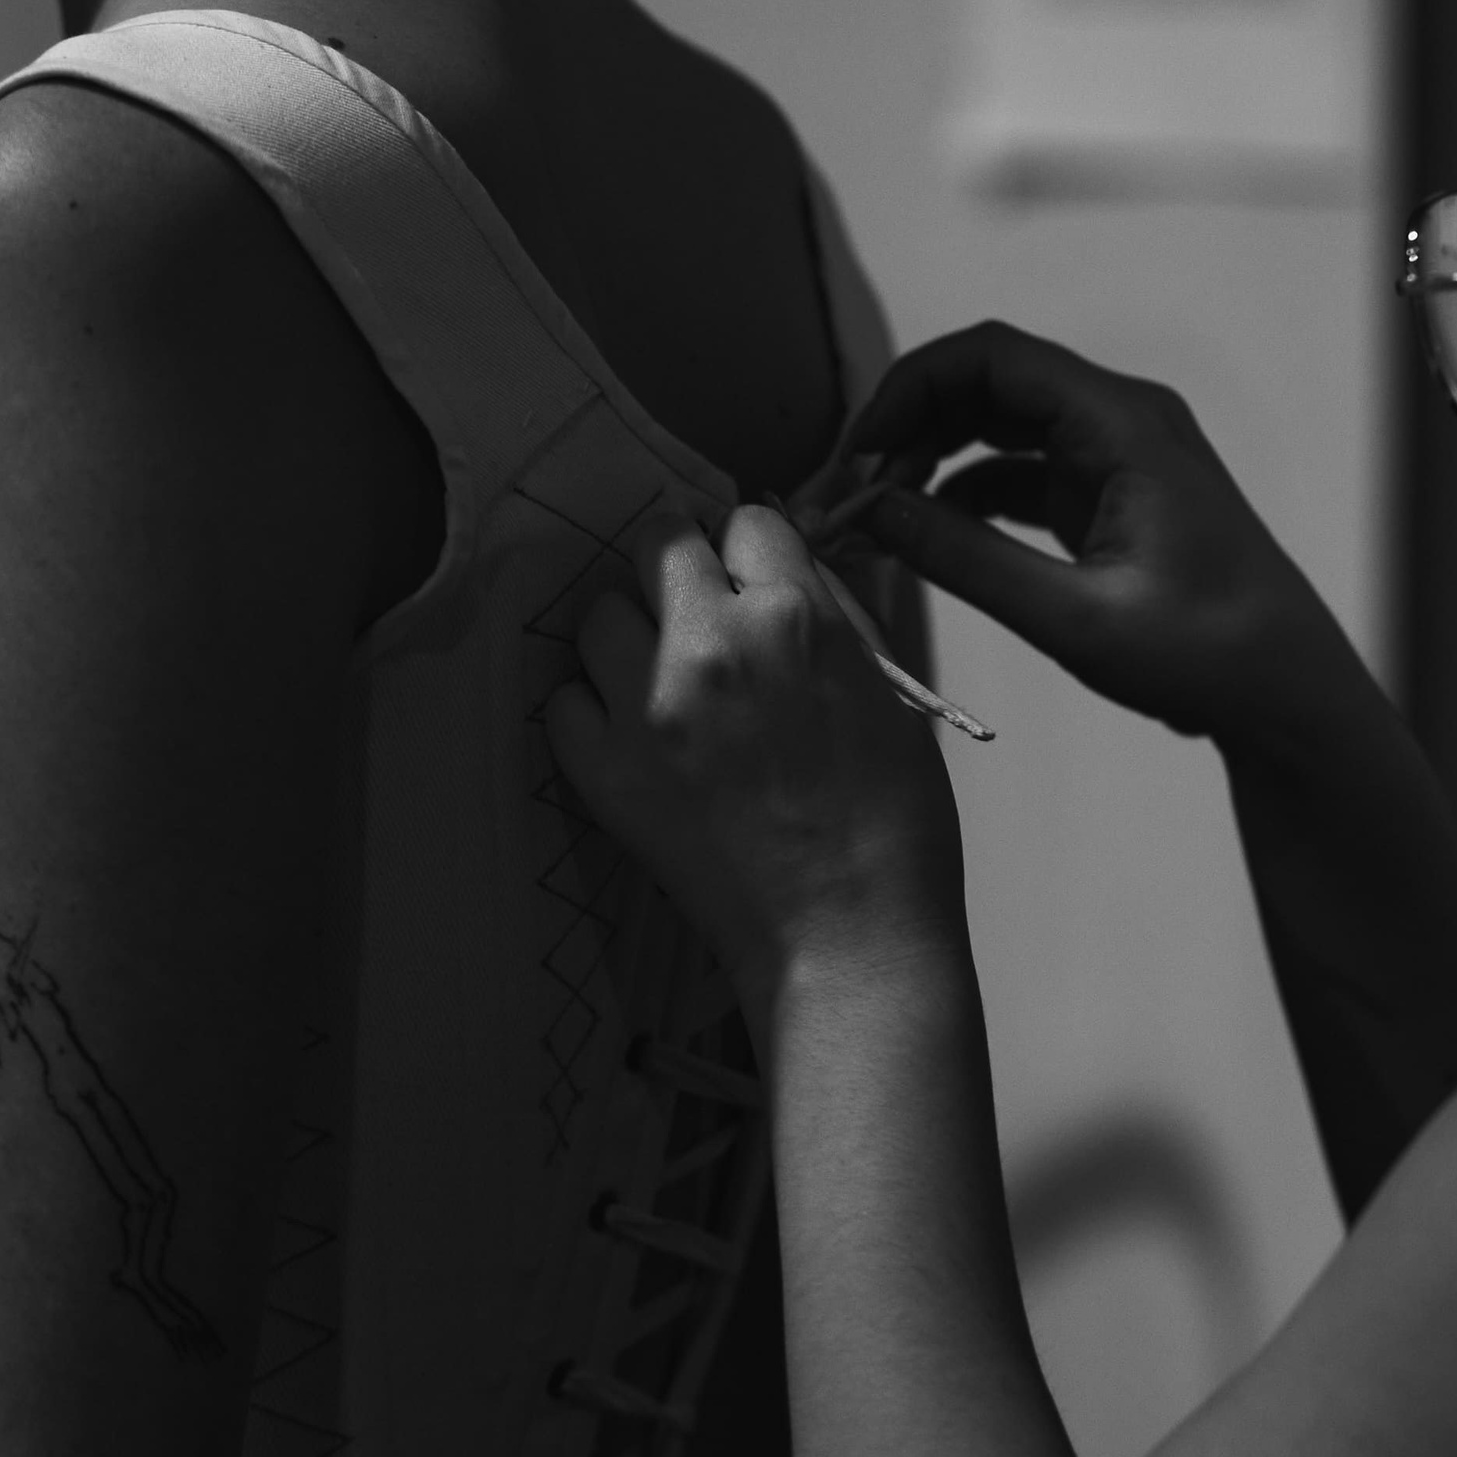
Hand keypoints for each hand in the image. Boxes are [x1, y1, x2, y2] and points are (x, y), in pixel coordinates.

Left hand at [546, 507, 964, 1007]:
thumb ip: (836, 610)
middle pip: (658, 543)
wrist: (849, 935)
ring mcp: (647, 707)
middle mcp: (711, 644)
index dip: (754, 552)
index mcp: (795, 616)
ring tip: (665, 680)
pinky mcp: (604, 770)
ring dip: (632, 635)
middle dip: (683, 570)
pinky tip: (637, 733)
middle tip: (703, 618)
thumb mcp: (890, 688)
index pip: (746, 521)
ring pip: (599, 613)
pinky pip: (564, 698)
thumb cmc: (893, 821)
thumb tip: (791, 560)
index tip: (756, 583)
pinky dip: (594, 708)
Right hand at [799, 320, 1331, 747]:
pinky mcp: (1111, 494)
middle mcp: (1121, 418)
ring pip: (1000, 422)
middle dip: (911, 423)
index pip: (992, 355)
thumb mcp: (1073, 617)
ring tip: (877, 514)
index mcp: (1124, 422)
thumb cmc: (1204, 655)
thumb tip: (873, 512)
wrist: (1286, 696)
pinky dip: (968, 493)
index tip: (858, 451)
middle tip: (852, 488)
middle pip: (989, 380)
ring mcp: (1118, 454)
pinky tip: (928, 535)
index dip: (910, 388)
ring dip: (933, 457)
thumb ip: (967, 560)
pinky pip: (1021, 468)